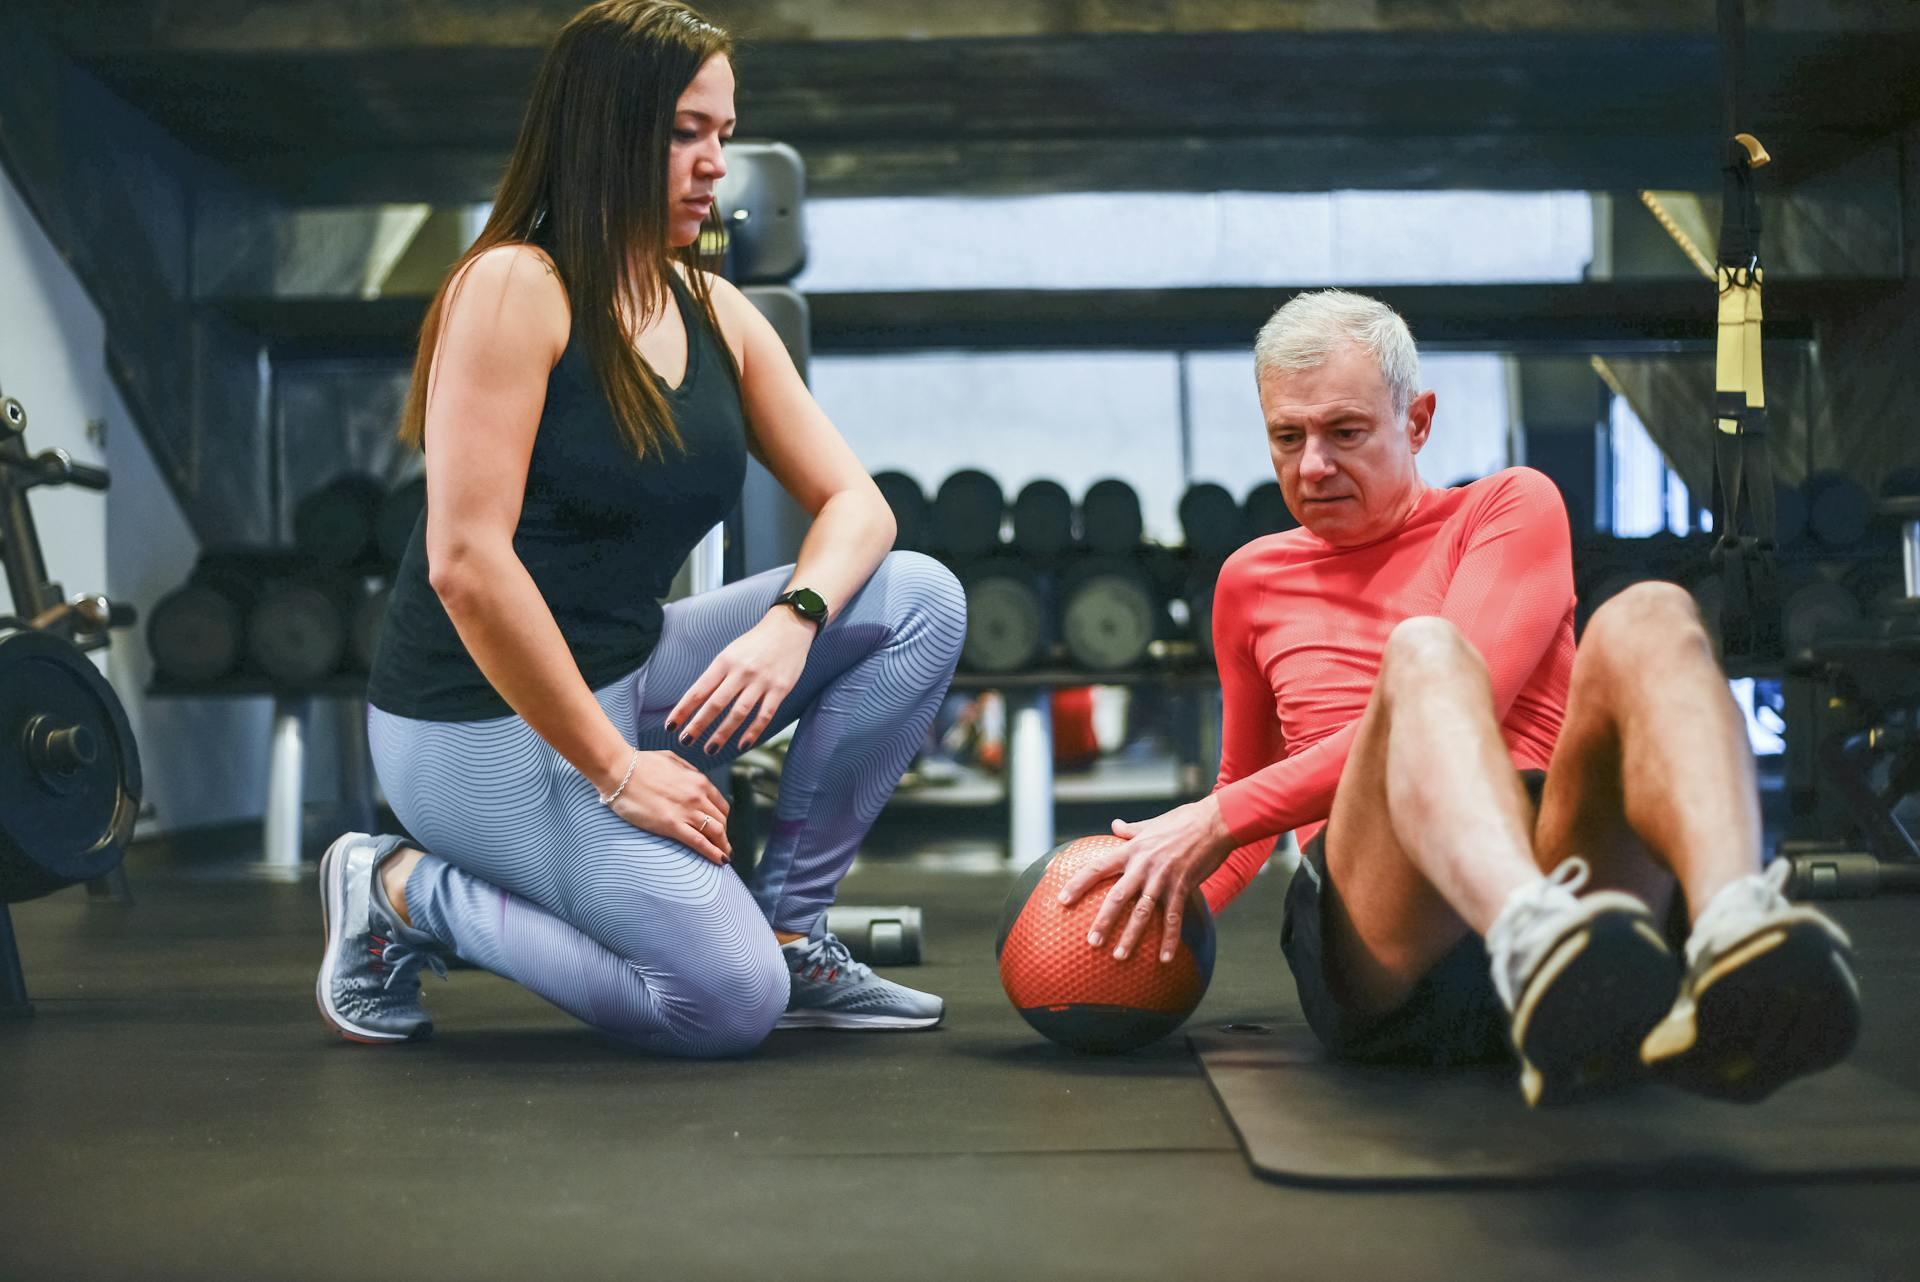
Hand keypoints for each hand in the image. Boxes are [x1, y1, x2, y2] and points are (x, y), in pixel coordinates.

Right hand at [603, 749, 732, 864]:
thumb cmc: (641, 763)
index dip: (722, 819)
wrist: (620, 770)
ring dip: (722, 846)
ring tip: (723, 856)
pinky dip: (713, 853)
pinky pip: (699, 842)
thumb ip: (688, 771)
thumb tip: (695, 780)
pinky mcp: (672, 824)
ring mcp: (686, 811)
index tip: (720, 827)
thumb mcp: (672, 760)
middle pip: (721, 820)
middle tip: (721, 844)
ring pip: (716, 832)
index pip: (721, 805)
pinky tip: (720, 861)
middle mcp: (698, 796)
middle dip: (723, 834)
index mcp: (699, 781)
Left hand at [667, 610, 813, 755]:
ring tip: (709, 749)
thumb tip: (697, 701)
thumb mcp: (731, 652)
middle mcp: (741, 671)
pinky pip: (764, 715)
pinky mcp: (780, 689)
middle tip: (685, 741)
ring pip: (738, 713)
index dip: (683, 709)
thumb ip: (717, 675)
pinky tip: (742, 745)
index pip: (698, 690)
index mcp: (724, 661)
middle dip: (698, 725)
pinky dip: (753, 732)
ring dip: (722, 733)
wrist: (789, 628)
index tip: (670, 725)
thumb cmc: (756, 643)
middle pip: (715, 703)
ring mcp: (761, 681)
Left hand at [1056, 797, 1234, 963]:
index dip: (1077, 884)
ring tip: (1119, 956)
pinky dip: (1169, 940)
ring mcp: (1163, 878)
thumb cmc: (1183, 820)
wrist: (1215, 822)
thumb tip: (1115, 824)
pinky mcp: (1183, 887)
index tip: (1061, 899)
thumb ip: (1131, 829)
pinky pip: (1173, 919)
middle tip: (1090, 942)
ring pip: (1143, 912)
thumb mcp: (1152, 823)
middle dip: (1103, 921)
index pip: (1097, 868)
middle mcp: (1143, 866)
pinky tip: (1164, 959)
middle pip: (1117, 897)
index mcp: (1132, 850)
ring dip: (1131, 937)